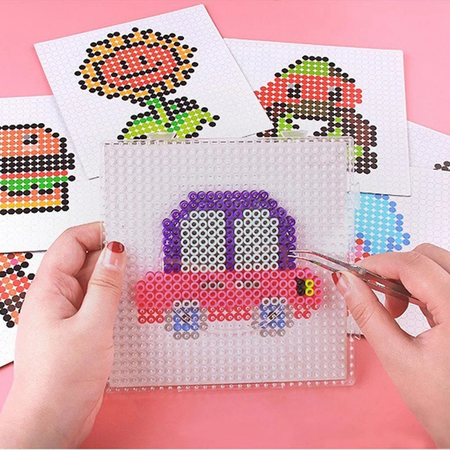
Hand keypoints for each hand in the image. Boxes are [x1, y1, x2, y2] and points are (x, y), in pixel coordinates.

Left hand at [0, 223, 125, 447]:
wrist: (52, 422)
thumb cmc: (60, 381)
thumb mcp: (91, 327)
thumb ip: (106, 286)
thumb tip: (116, 252)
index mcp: (49, 290)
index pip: (71, 243)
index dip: (96, 232)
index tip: (124, 232)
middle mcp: (57, 298)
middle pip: (84, 261)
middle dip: (112, 255)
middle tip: (142, 254)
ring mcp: (70, 314)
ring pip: (94, 283)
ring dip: (116, 278)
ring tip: (142, 276)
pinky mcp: (81, 329)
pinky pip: (100, 303)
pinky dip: (116, 298)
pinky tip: (133, 301)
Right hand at [333, 244, 449, 447]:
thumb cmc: (442, 404)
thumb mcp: (397, 358)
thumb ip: (368, 314)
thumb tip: (346, 283)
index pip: (413, 265)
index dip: (378, 263)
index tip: (354, 273)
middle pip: (428, 256)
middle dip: (394, 268)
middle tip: (373, 291)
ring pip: (437, 263)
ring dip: (409, 275)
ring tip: (393, 307)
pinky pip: (444, 278)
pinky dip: (422, 285)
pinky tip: (410, 309)